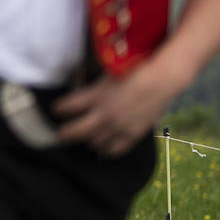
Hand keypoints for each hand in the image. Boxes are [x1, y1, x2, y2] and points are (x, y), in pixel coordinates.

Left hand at [52, 59, 186, 156]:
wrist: (162, 80)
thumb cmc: (135, 69)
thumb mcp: (109, 72)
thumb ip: (94, 81)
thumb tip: (77, 76)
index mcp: (95, 96)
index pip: (67, 106)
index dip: (59, 109)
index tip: (56, 110)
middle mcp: (103, 114)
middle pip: (75, 131)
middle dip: (64, 134)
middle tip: (60, 134)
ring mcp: (117, 127)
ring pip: (94, 142)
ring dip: (87, 140)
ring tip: (85, 138)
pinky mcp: (132, 135)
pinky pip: (114, 150)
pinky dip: (106, 150)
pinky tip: (103, 148)